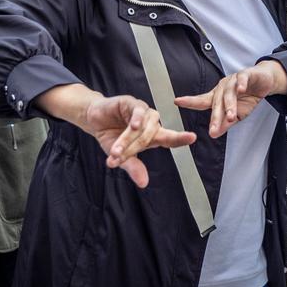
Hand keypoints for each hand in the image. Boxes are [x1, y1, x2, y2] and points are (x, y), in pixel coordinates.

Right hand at [82, 95, 196, 186]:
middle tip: (117, 157)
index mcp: (152, 136)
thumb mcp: (120, 155)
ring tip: (115, 149)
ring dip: (128, 139)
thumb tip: (143, 183)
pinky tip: (133, 125)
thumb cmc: (111, 136)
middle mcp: (150, 123)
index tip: (192, 137)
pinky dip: (137, 118)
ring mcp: (142, 112)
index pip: (169, 138)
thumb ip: (132, 166)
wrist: (94, 119)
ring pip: (144, 126)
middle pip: (151, 135)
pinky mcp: (131, 103)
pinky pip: (139, 110)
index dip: (181, 138)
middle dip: (132, 149)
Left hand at [175, 61, 286, 138]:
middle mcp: (223, 87)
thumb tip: (215, 133)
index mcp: (218, 96)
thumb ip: (226, 123)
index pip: (202, 100)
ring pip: (229, 93)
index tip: (178, 102)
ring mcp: (234, 80)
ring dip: (230, 105)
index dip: (190, 101)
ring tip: (231, 116)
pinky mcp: (246, 75)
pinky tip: (241, 89)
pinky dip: (241, 84)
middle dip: (216, 116)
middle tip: (213, 128)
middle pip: (217, 102)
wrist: (265, 82)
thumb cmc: (248, 96)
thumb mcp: (238, 114)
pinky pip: (242, 79)